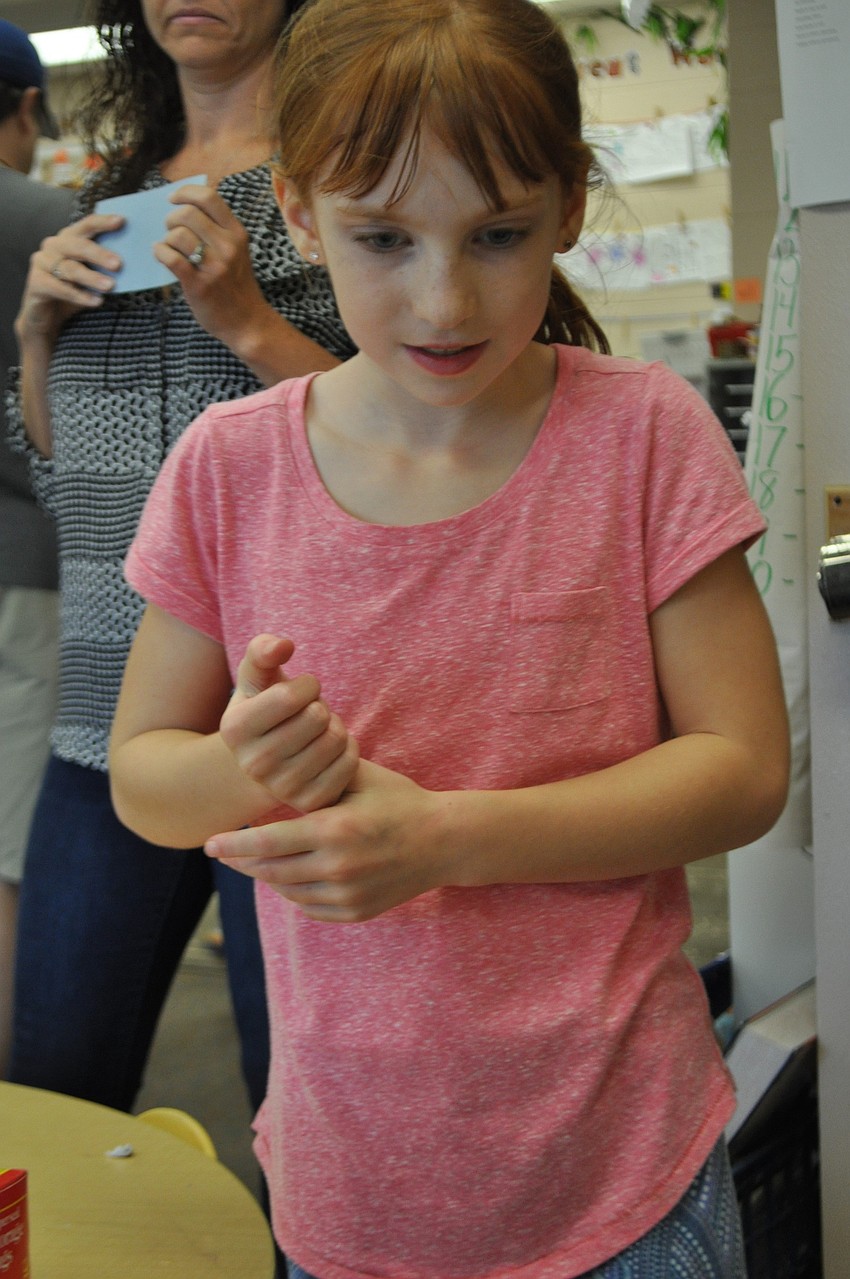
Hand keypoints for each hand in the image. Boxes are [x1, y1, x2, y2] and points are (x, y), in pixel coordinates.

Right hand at [16, 213, 124, 341]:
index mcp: (69, 238)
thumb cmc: (73, 293)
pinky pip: (59, 287)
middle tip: (118, 264)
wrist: (48, 318)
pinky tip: (96, 301)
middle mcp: (53, 246)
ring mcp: (42, 262)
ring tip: (110, 286)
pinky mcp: (35, 282)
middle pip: (78, 245)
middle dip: (99, 254)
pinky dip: (79, 295)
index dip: (102, 222)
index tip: (122, 221)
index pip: (86, 225)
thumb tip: (131, 264)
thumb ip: (104, 267)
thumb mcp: (91, 277)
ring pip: (70, 268)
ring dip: (91, 278)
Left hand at [155, 183, 270, 350]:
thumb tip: (186, 205)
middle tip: (171, 231)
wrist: (247, 322)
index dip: (185, 192)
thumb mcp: (236, 251)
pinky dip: (160, 253)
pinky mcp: (199, 284)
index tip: (173, 199)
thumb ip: (218, 229)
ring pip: (177, 234)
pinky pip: (170, 258)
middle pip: (188, 213)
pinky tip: (161, 256)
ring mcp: (214, 266)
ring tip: (169, 248)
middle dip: (171, 219)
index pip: (208, 197)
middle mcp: (227, 246)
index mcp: (236, 233)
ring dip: (166, 238)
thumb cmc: (237, 286)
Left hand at [205, 760, 450, 922]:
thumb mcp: (359, 777)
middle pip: (270, 871)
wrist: (445, 842)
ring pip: (287, 891)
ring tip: (257, 861)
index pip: (267, 843)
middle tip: (224, 853)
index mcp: (333, 831)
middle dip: (242, 862)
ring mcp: (347, 895)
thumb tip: (275, 768)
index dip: (233, 845)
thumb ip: (317, 777)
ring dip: (267, 877)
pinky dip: (294, 893)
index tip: (209, 844)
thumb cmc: (400, 801)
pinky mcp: (356, 912)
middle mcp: (337, 868)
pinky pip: (310, 907)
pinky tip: (291, 876)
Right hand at [220, 634, 358, 813]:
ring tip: (319, 731)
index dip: (308, 684)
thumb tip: (284, 645)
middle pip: (316, 717)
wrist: (271, 757)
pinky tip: (331, 749)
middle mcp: (253, 764)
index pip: (290, 696)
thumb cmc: (266, 704)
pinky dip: (349, 748)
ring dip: (335, 725)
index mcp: (235, 729)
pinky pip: (350, 763)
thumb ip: (263, 650)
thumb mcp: (257, 675)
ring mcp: (281, 788)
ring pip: (336, 739)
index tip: (304, 689)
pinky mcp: (310, 803)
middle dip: (321, 705)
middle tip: (310, 713)